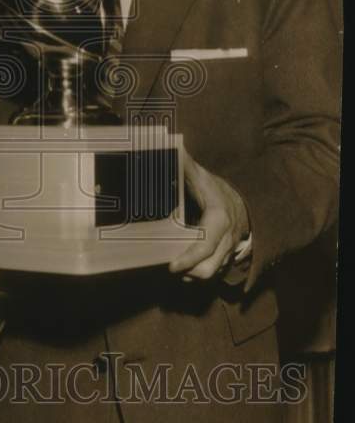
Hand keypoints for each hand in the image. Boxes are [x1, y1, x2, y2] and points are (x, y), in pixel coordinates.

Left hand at [168, 150, 249, 281]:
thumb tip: (172, 148)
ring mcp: (230, 247)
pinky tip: (188, 267)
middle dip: (190, 272)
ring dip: (195, 274)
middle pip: (210, 268)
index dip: (188, 259)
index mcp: (219, 219)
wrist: (250, 195)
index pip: (204, 247)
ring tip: (178, 268)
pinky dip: (203, 271)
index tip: (172, 266)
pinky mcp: (229, 253)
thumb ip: (186, 164)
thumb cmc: (220, 186)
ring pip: (214, 272)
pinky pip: (217, 269)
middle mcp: (227, 238)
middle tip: (172, 267)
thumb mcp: (203, 175)